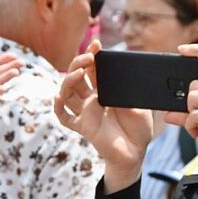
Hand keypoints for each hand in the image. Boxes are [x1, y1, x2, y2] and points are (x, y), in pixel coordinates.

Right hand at [53, 41, 152, 191]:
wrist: (136, 153)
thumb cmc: (139, 128)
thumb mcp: (139, 105)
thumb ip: (128, 93)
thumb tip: (120, 79)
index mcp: (106, 90)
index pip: (94, 69)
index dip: (92, 56)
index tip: (96, 45)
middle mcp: (92, 99)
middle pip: (77, 77)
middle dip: (79, 63)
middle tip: (88, 57)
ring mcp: (86, 112)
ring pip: (68, 93)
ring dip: (69, 80)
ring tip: (79, 73)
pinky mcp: (83, 127)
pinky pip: (65, 118)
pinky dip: (58, 108)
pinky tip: (58, 98)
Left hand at [164, 44, 197, 168]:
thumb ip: (189, 113)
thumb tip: (167, 114)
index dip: (197, 51)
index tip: (182, 49)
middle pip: (195, 85)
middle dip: (190, 103)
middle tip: (197, 118)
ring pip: (192, 98)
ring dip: (190, 114)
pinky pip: (193, 114)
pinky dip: (190, 126)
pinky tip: (197, 132)